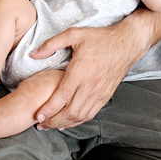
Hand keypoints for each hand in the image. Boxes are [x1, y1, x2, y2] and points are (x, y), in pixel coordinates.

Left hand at [30, 18, 150, 129]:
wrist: (126, 43)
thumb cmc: (100, 38)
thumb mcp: (74, 34)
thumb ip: (51, 44)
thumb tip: (33, 54)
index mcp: (80, 72)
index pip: (62, 96)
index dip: (49, 109)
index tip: (38, 116)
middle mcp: (90, 85)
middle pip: (70, 111)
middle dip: (53, 121)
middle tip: (40, 124)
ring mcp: (99, 93)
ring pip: (80, 116)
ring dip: (65, 123)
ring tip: (51, 125)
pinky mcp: (105, 96)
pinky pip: (91, 114)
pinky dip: (78, 121)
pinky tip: (69, 122)